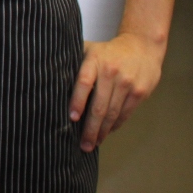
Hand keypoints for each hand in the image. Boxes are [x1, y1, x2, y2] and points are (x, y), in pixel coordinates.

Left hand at [68, 33, 165, 151]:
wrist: (142, 47)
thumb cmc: (108, 52)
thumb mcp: (89, 50)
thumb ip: (74, 64)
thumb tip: (50, 81)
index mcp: (95, 60)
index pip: (84, 83)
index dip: (77, 101)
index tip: (72, 118)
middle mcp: (111, 72)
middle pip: (99, 105)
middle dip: (90, 128)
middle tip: (83, 145)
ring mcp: (127, 83)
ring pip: (112, 113)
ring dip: (102, 131)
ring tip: (93, 143)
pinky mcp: (139, 92)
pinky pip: (125, 114)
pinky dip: (115, 125)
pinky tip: (107, 132)